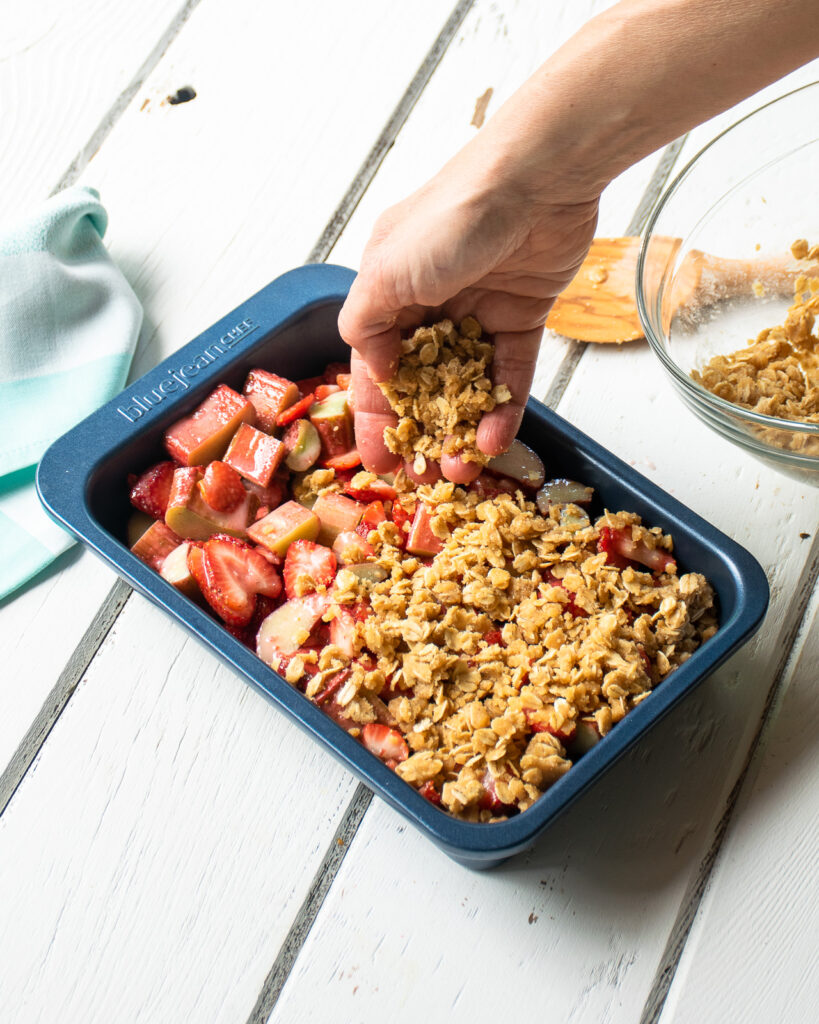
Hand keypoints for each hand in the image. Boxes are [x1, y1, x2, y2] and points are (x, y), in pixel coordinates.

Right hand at [338, 141, 599, 483]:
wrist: (536, 181)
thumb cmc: (452, 217)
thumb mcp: (385, 273)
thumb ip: (365, 326)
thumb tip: (374, 373)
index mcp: (389, 292)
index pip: (375, 369)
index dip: (377, 420)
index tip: (381, 463)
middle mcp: (430, 304)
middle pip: (424, 386)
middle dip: (423, 434)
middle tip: (428, 477)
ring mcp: (478, 313)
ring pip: (466, 388)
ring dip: (463, 430)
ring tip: (464, 468)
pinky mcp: (522, 318)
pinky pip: (508, 375)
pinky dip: (503, 408)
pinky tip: (495, 438)